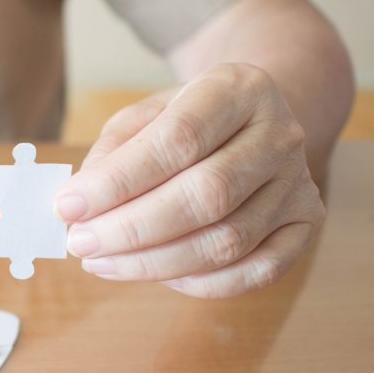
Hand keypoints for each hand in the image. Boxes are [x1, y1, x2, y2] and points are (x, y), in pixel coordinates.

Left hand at [55, 63, 325, 297]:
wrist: (256, 119)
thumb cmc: (188, 120)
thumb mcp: (143, 116)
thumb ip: (111, 154)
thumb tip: (77, 206)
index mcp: (238, 89)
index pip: (177, 140)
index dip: (118, 181)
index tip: (67, 206)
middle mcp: (279, 134)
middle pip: (206, 196)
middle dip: (131, 229)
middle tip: (79, 243)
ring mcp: (299, 182)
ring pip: (228, 241)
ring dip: (154, 262)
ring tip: (101, 261)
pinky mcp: (307, 222)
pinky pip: (255, 271)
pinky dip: (199, 283)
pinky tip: (155, 275)